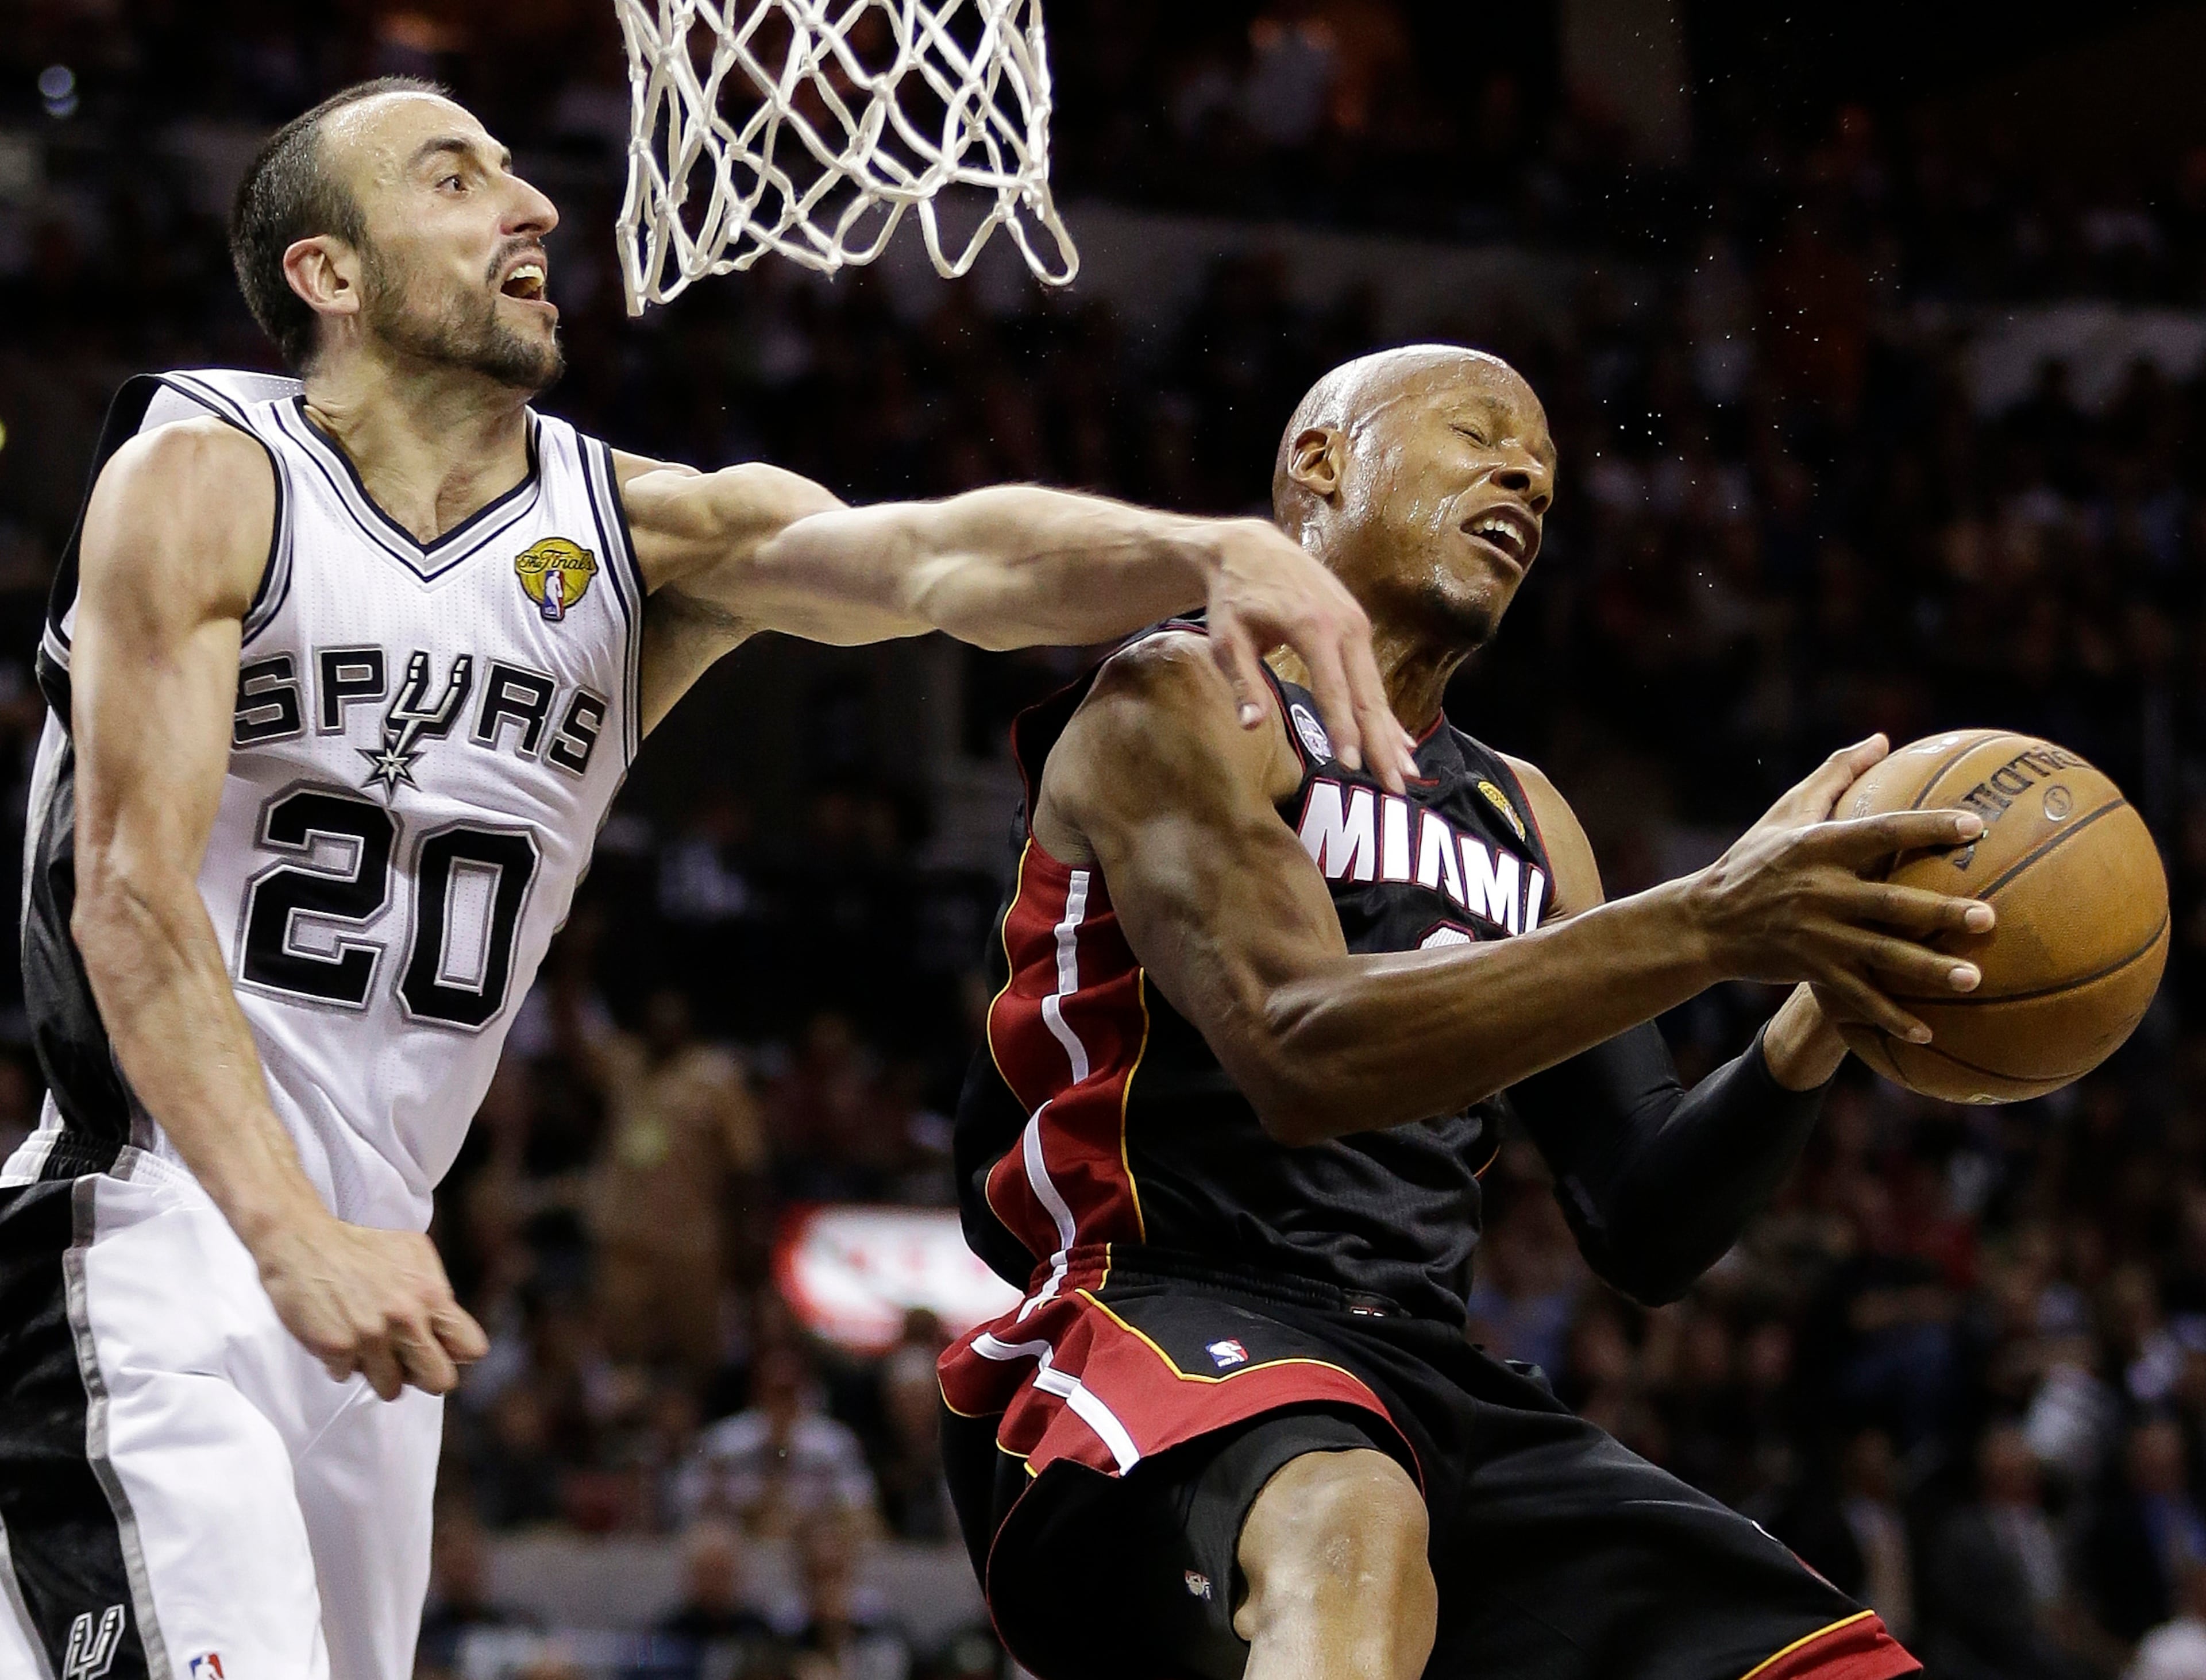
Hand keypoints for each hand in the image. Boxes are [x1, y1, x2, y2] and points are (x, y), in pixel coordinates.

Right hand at [252, 1213, 488, 1399]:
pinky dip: (343, 1363)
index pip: (471, 1347)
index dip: (455, 1353)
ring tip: (368, 1348)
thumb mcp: (414, 1254)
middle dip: (424, 1376)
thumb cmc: (361, 1247)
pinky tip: (338, 1335)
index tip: (440, 1349)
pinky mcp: (337, 1349)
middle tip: (406, 1363)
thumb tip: (449, 1329)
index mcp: (431, 1295)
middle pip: (439, 1381)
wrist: (303, 1243)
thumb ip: (436, 1291)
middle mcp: (406, 1319)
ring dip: (379, 1373)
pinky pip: (348, 1376)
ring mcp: (371, 1337)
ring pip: (391, 1389)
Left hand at [1198, 519, 1416, 791]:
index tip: (1351, 766)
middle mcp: (1346, 625)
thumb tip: (1250, 725)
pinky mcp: (1358, 625)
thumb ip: (1242, 682)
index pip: (1334, 691)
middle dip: (1382, 744)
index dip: (1344, 732)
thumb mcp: (1226, 638)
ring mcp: (1357, 623)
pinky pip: (1373, 676)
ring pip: (1376, 688)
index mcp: (1314, 628)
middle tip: (1396, 787)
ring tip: (1408, 773)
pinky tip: (1402, 741)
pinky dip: (1385, 710)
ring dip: (1392, 733)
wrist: (1252, 546)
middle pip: (1368, 695)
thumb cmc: (1234, 595)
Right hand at [1686, 734, 1996, 1042]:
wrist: (1704, 921)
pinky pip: (1856, 997)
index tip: (1975, 824)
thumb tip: (1882, 738)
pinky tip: (1926, 1032)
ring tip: (1973, 979)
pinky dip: (1889, 1016)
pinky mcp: (1809, 969)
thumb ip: (1835, 773)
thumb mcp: (1785, 811)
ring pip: (1880, 955)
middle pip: (1890, 902)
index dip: (1928, 827)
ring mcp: (1815, 934)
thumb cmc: (1753, 859)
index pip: (1882, 831)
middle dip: (1940, 911)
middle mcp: (1820, 891)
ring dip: (1927, 970)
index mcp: (1818, 846)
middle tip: (1989, 916)